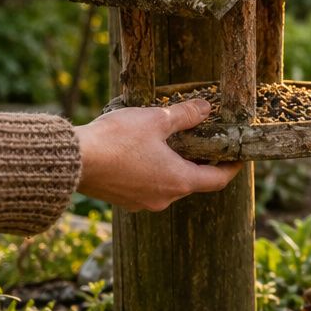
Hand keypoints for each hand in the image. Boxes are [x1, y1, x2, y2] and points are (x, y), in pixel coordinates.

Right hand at [74, 99, 241, 211]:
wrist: (73, 160)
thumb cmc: (117, 140)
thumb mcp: (156, 120)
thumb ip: (185, 115)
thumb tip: (206, 107)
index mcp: (179, 181)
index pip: (217, 180)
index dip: (231, 169)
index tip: (238, 158)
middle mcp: (164, 198)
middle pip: (192, 182)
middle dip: (200, 163)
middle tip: (204, 143)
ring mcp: (142, 203)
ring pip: (168, 185)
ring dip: (173, 167)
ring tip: (171, 144)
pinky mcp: (123, 200)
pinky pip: (146, 187)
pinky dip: (153, 172)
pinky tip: (143, 153)